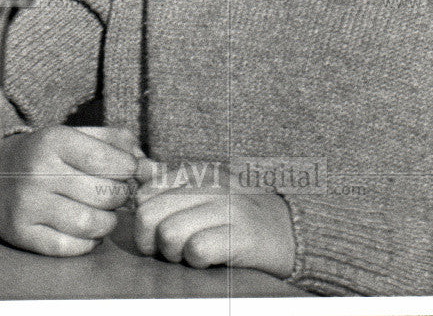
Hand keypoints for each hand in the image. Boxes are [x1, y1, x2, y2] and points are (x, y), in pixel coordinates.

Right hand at [0, 124, 141, 255]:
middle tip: (115, 192)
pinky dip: (87, 242)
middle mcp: (38, 172)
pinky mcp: (21, 233)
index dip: (128, 170)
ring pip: (90, 223)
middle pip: (103, 193)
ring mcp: (28, 205)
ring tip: (103, 211)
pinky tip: (86, 229)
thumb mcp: (79, 135)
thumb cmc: (47, 152)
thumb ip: (119, 145)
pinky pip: (69, 247)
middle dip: (119, 195)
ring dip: (107, 221)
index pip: (109, 161)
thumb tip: (154, 168)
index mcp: (55, 140)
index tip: (128, 171)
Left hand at [133, 167, 295, 277]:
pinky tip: (209, 259)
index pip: (146, 192)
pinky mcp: (242, 235)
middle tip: (171, 250)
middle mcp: (212, 185)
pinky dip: (197, 261)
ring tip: (192, 254)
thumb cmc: (241, 215)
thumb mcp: (208, 190)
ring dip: (174, 254)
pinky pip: (197, 250)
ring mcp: (228, 208)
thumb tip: (140, 170)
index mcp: (200, 173)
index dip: (145, 219)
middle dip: (152, 242)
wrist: (292, 231)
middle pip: (150, 215)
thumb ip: (173, 181)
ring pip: (169, 234)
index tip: (159, 232)